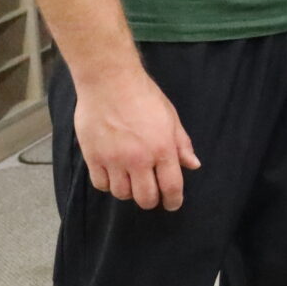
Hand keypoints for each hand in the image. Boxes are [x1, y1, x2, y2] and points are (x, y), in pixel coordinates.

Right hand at [73, 67, 199, 210]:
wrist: (109, 81)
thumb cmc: (144, 96)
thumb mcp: (171, 117)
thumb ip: (182, 144)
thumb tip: (193, 165)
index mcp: (162, 148)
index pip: (171, 186)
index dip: (174, 200)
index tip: (172, 204)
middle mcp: (138, 158)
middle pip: (145, 197)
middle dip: (151, 200)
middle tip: (151, 194)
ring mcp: (114, 159)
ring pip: (122, 194)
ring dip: (129, 192)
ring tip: (131, 180)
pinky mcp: (93, 156)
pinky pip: (101, 184)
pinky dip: (108, 185)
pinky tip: (113, 175)